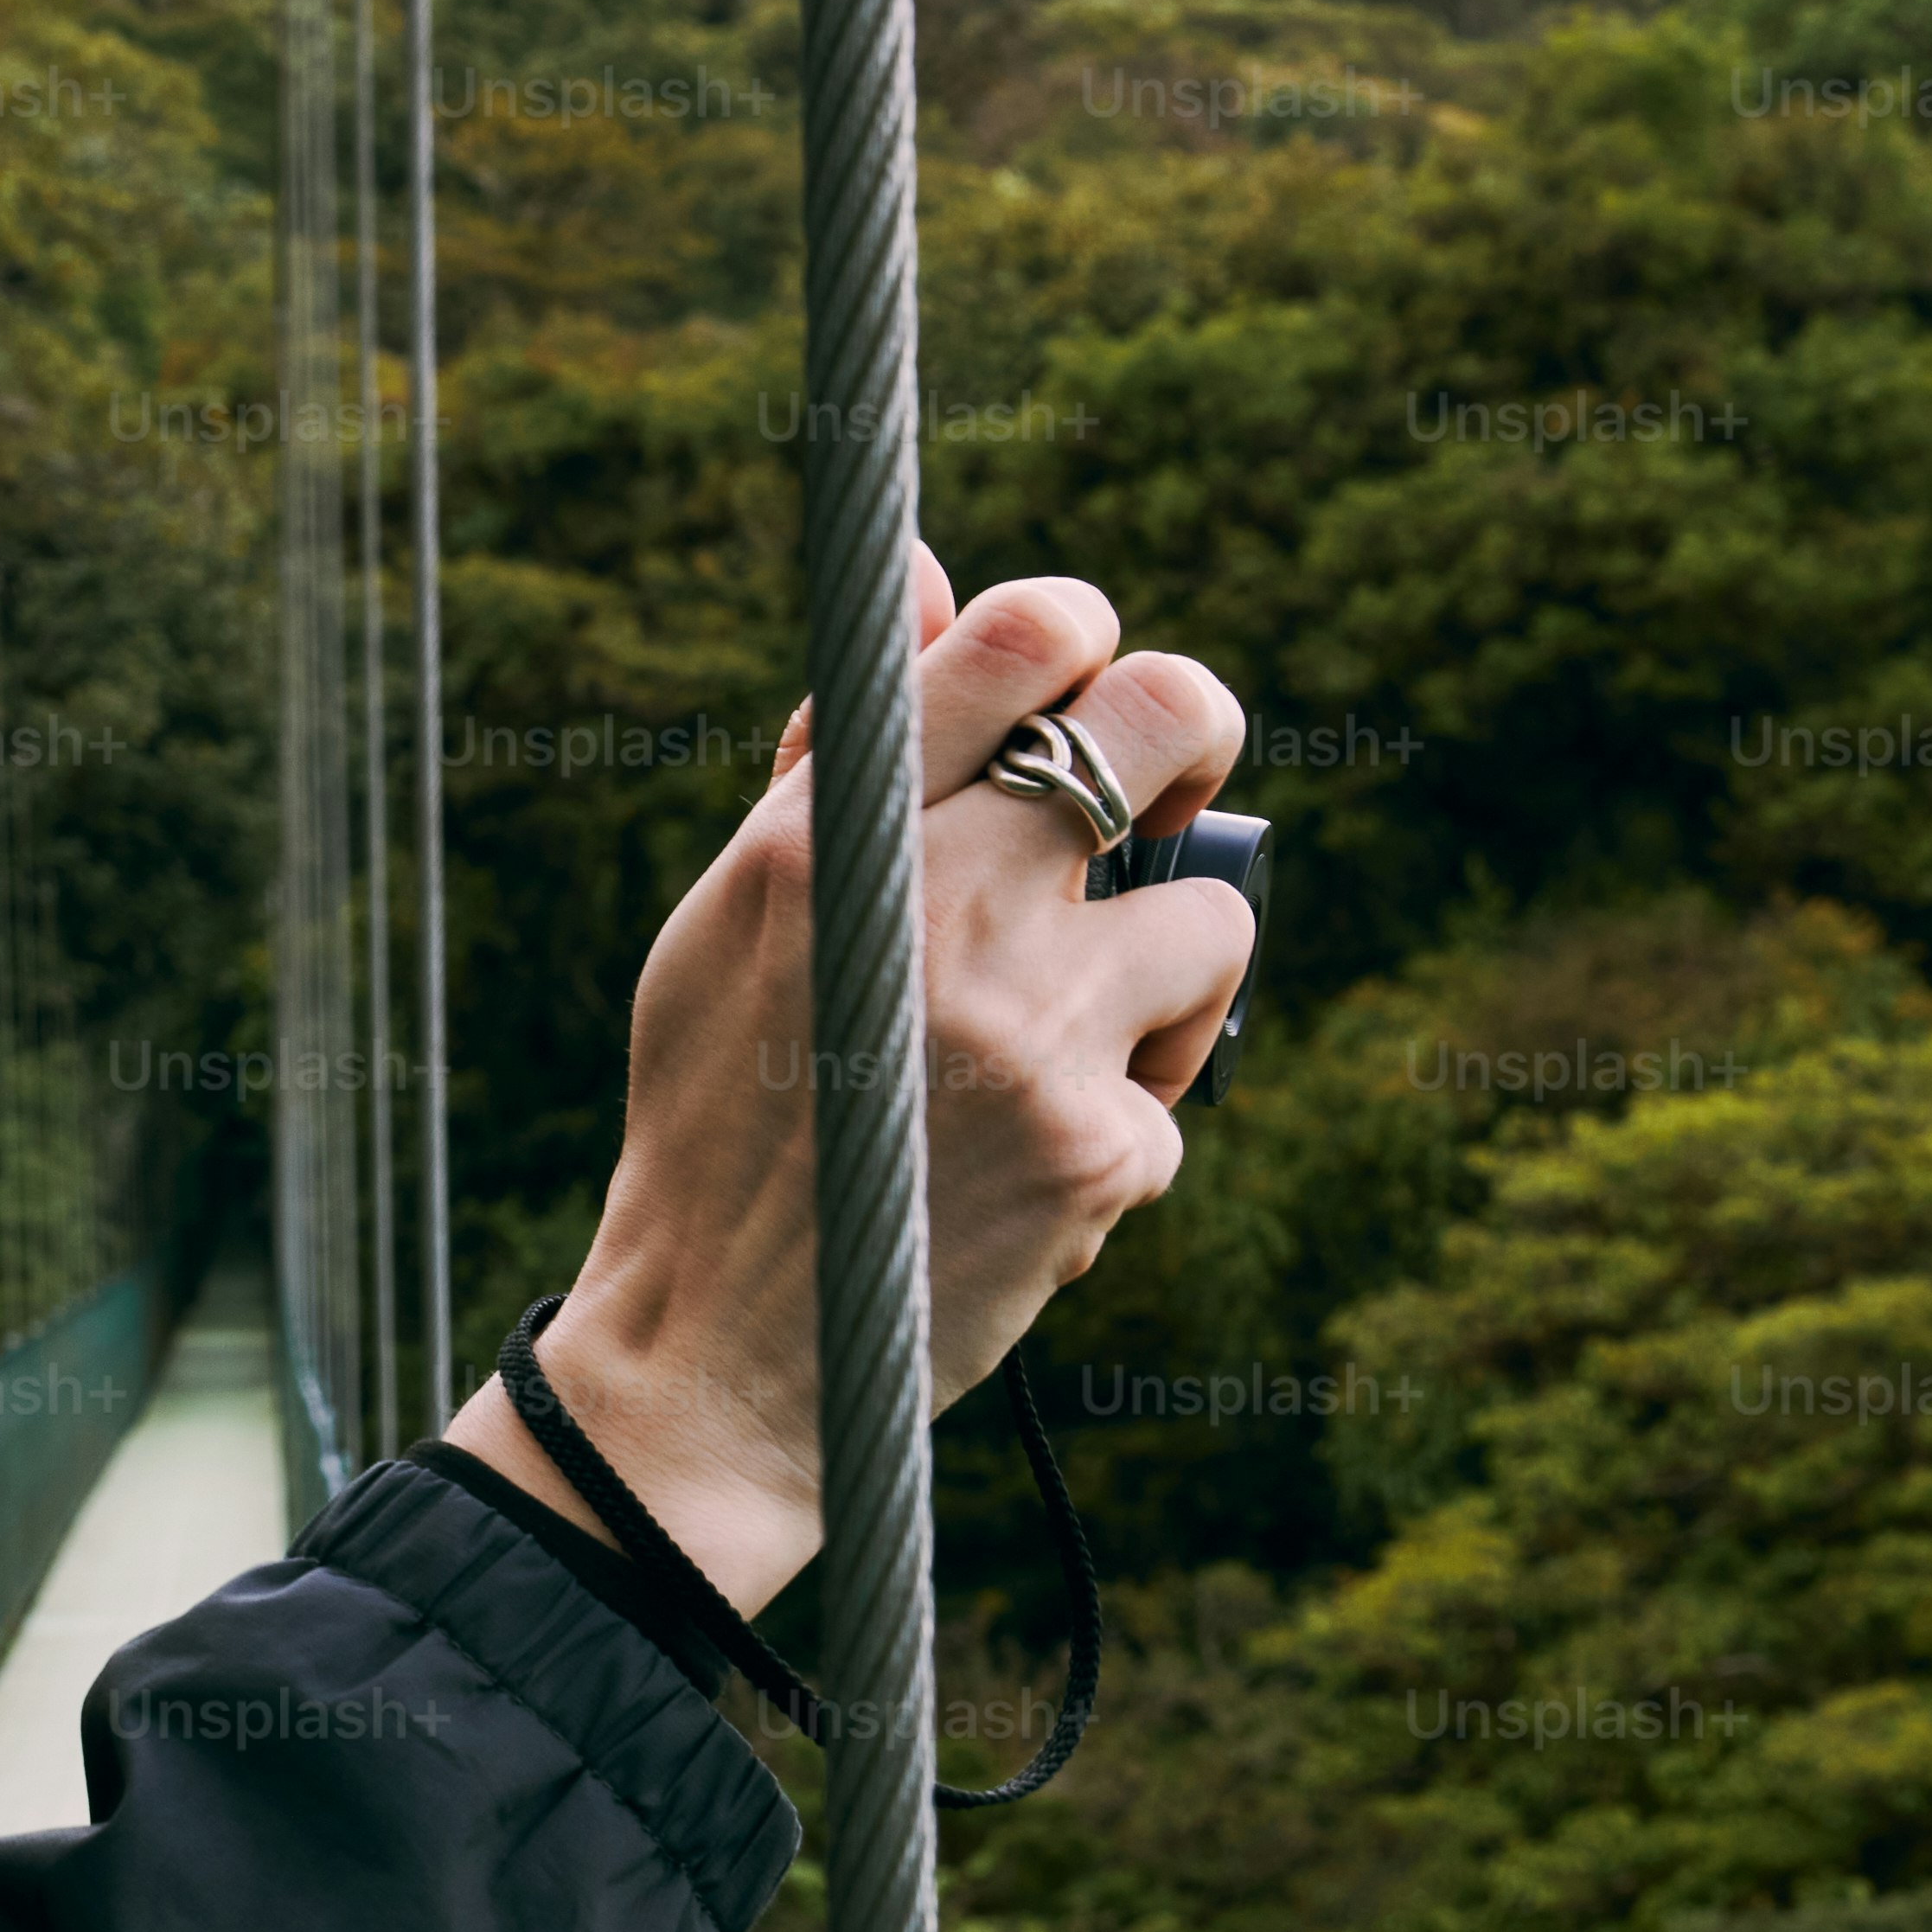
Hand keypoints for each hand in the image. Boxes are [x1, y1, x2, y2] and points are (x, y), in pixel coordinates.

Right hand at [435, 555, 1252, 1613]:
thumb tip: (935, 576)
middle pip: (1174, 717)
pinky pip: (1172, 1095)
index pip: (1023, 635)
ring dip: (1166, 980)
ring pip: (1215, 923)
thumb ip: (840, 752)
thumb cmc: (719, 1117)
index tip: (1084, 681)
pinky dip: (1113, 1135)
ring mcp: (1031, 1030)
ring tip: (1061, 1046)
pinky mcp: (1100, 1148)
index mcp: (832, 838)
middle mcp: (940, 909)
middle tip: (1170, 790)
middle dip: (1193, 739)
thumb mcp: (735, 920)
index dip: (1085, 633)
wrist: (717, 1355)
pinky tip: (1016, 1179)